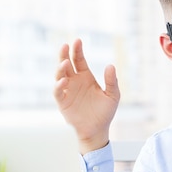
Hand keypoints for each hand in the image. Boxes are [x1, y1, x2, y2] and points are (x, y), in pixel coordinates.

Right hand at [54, 39, 119, 153]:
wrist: (97, 130)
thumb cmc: (105, 112)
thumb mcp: (113, 95)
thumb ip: (111, 81)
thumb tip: (110, 66)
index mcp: (86, 77)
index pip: (79, 60)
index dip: (77, 50)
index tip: (77, 41)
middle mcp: (75, 81)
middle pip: (66, 64)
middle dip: (64, 54)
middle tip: (65, 45)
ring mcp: (67, 91)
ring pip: (59, 75)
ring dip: (60, 68)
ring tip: (64, 62)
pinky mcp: (62, 102)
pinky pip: (58, 92)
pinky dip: (59, 85)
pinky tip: (64, 81)